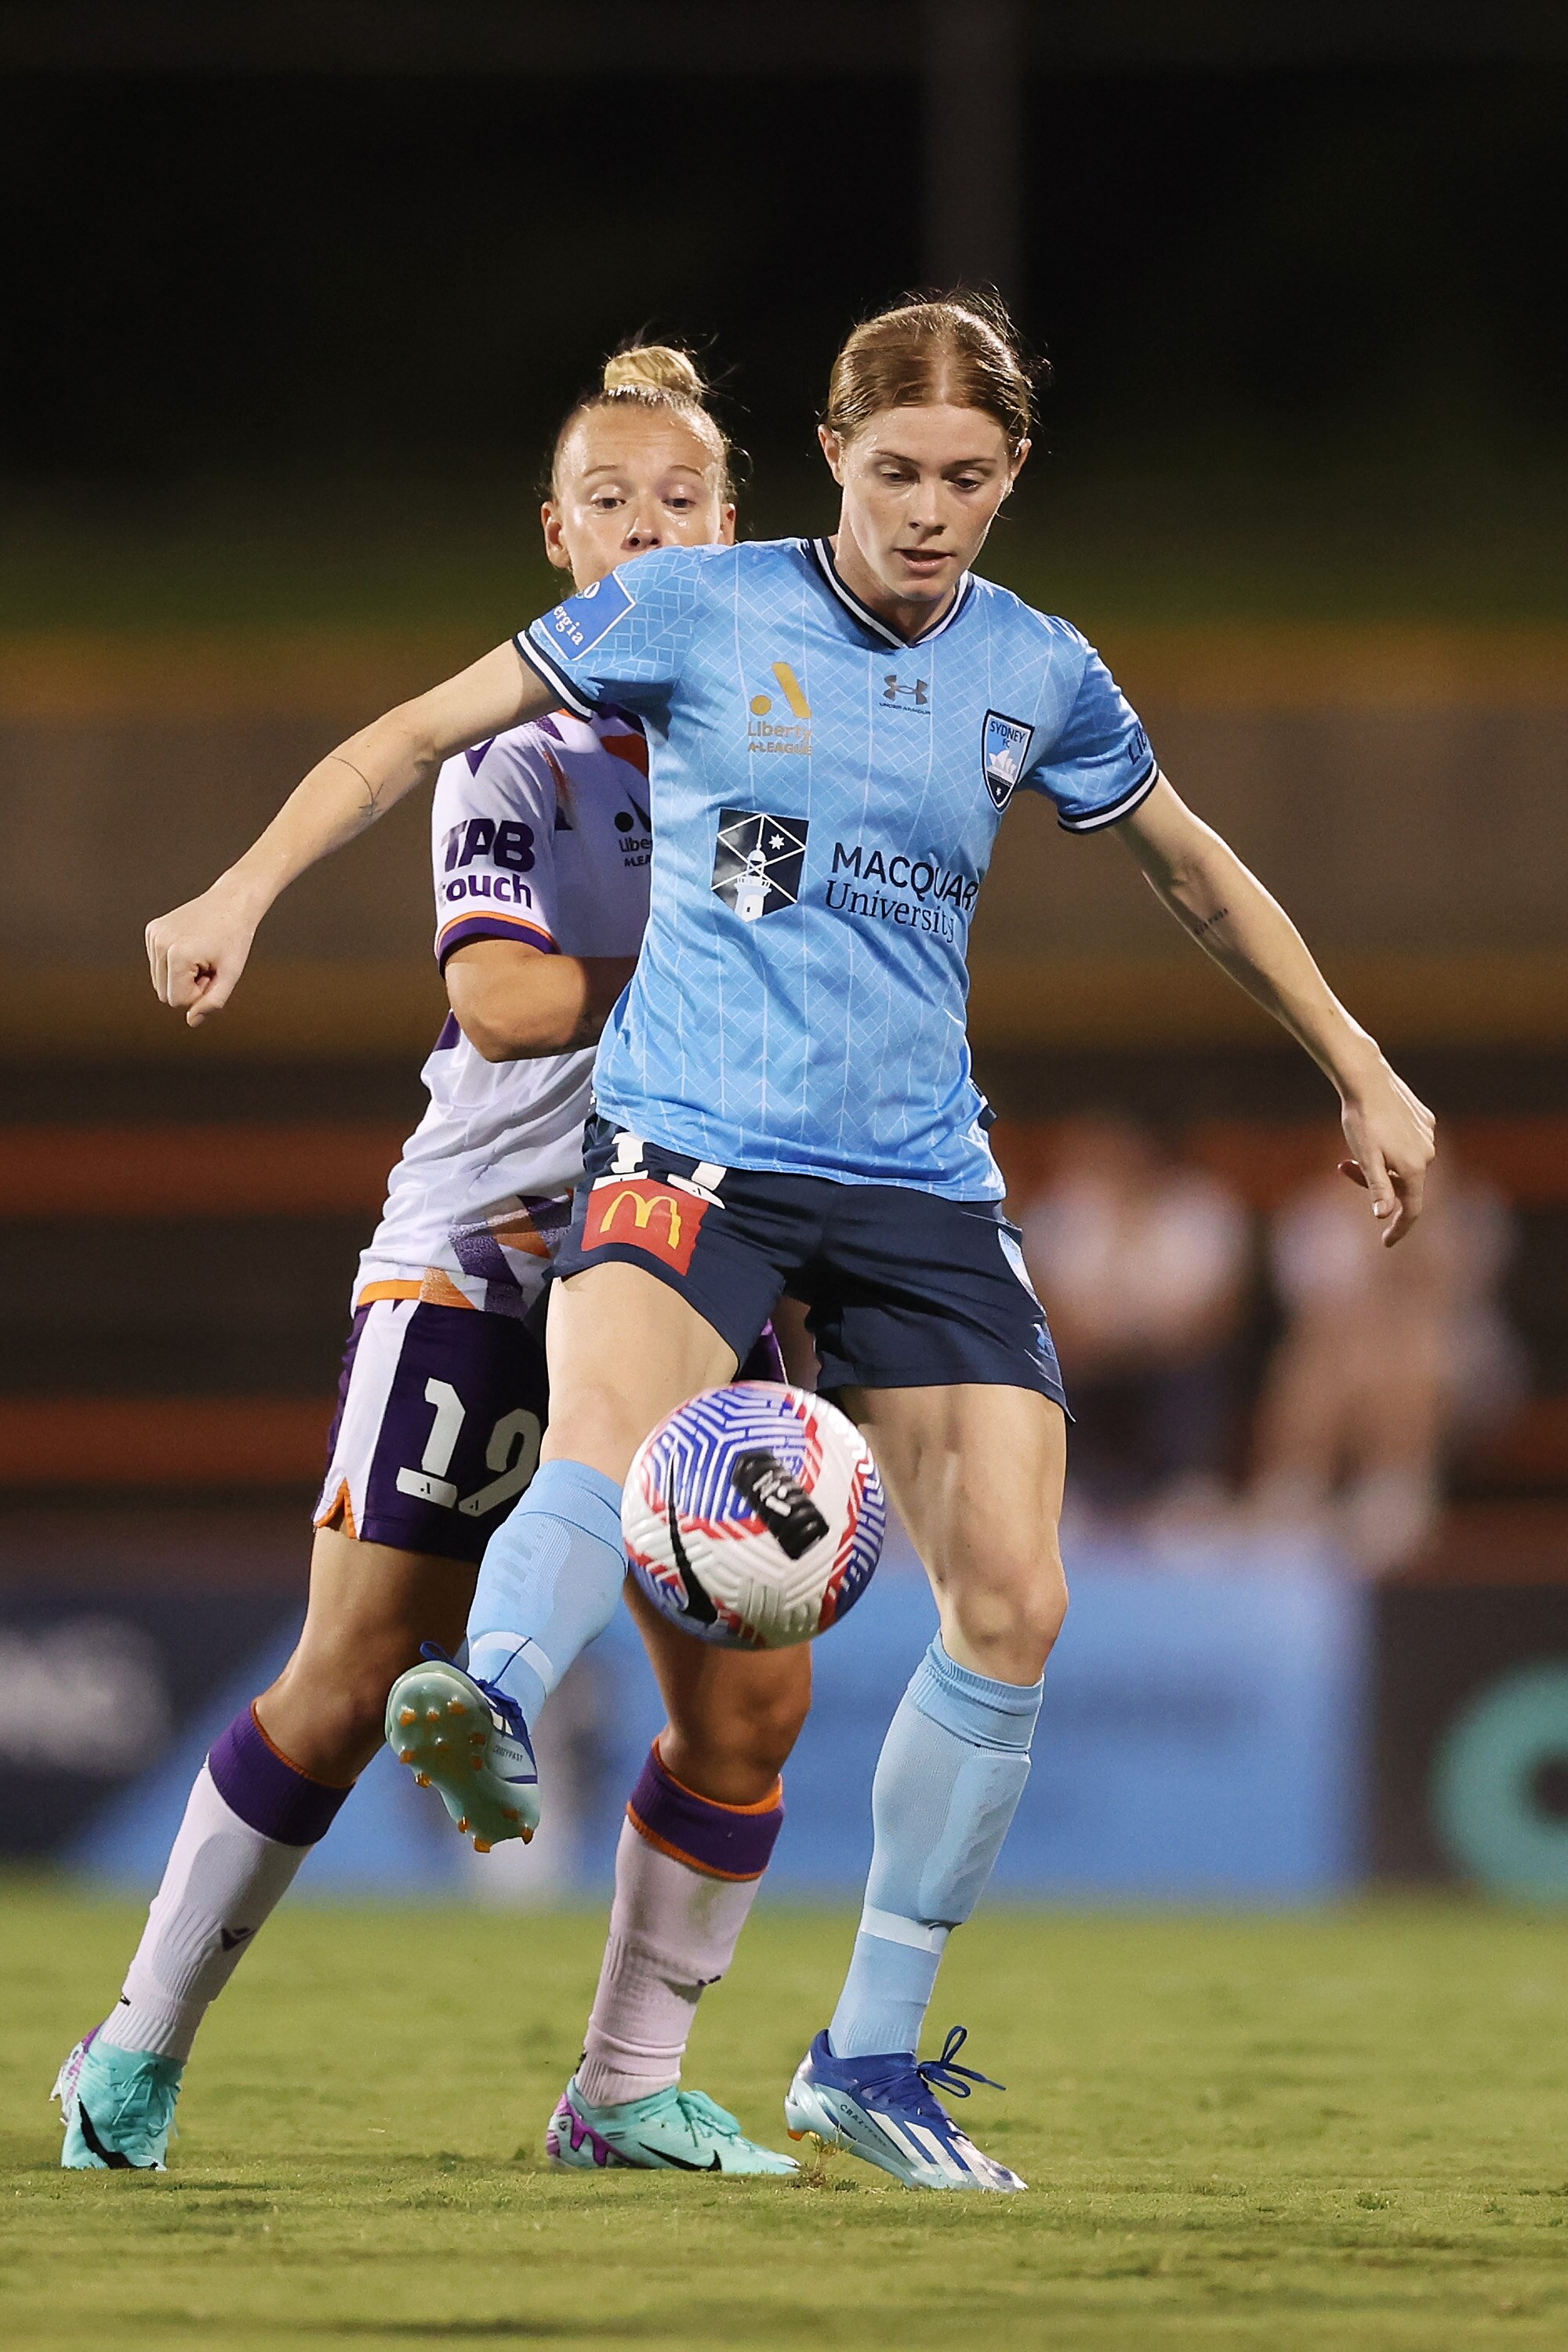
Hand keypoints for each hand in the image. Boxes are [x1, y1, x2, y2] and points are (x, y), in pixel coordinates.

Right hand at [145, 883, 258, 1026]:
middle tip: (209, 966)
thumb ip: (213, 1002)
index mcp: (177, 954)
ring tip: (202, 956)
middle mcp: (159, 943)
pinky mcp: (152, 930)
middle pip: (164, 994)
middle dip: (188, 987)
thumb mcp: (231, 974)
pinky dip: (175, 963)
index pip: (177, 1001)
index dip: (199, 994)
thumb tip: (191, 1021)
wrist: (232, 902)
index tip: (214, 973)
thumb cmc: (236, 938)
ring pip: (159, 981)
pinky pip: (158, 965)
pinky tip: (193, 946)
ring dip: (182, 976)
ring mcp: (153, 935)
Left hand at [1337, 1064, 1435, 1246]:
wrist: (1367, 1079)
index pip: (1411, 1209)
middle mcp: (1428, 1153)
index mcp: (1414, 1167)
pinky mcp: (1424, 1120)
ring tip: (1355, 1145)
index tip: (1386, 1243)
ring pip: (1404, 1163)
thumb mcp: (1366, 1158)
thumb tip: (1383, 1215)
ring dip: (1381, 1164)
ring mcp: (1428, 1135)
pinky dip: (1391, 1148)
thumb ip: (1377, 1188)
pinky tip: (1375, 1130)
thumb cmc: (1361, 1120)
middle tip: (1343, 1167)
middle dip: (1375, 1183)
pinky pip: (1409, 1144)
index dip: (1399, 1228)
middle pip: (1403, 1184)